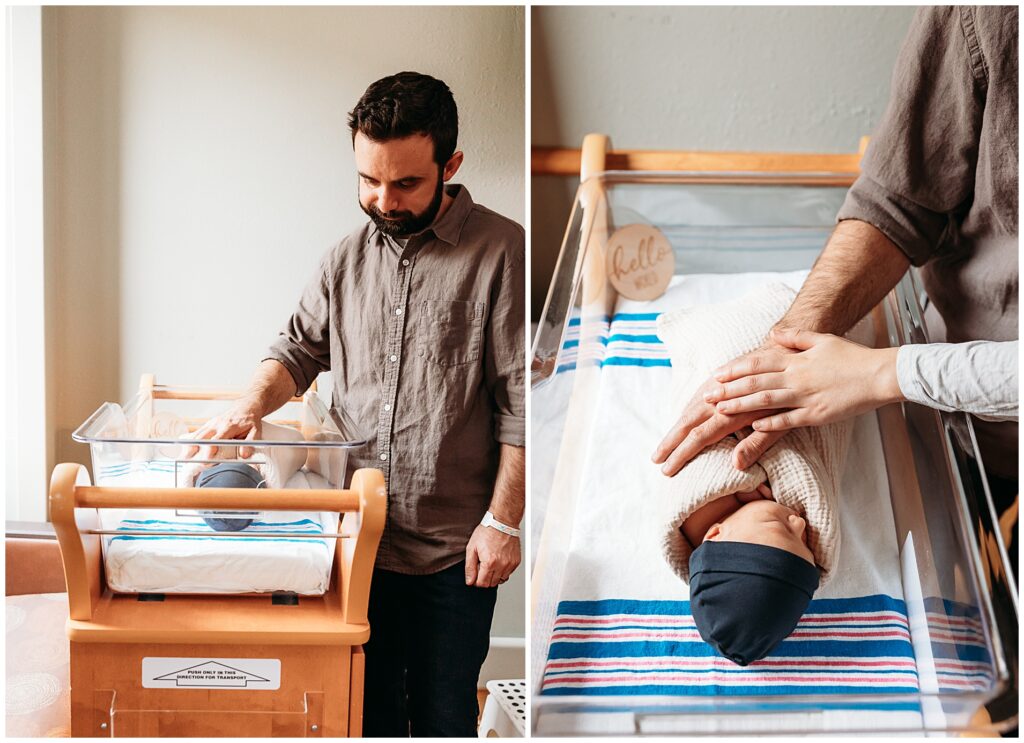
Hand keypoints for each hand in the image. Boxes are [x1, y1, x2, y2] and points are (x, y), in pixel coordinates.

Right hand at [186, 400, 263, 458]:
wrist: (246, 407)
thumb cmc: (250, 420)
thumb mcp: (255, 431)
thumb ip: (250, 443)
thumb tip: (244, 455)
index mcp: (229, 426)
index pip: (218, 438)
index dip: (212, 447)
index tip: (207, 456)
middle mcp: (218, 424)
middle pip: (203, 436)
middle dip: (195, 447)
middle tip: (188, 458)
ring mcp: (211, 424)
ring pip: (198, 434)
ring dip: (189, 445)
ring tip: (183, 456)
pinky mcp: (208, 425)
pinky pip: (197, 432)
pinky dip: (190, 440)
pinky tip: (185, 448)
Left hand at [465, 524, 520, 587]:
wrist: (502, 521)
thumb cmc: (487, 531)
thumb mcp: (472, 548)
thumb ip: (470, 567)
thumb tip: (470, 581)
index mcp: (489, 562)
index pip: (482, 584)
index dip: (476, 580)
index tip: (476, 573)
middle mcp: (501, 565)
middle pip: (491, 584)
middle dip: (485, 578)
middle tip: (482, 565)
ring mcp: (510, 564)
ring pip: (500, 580)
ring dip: (494, 575)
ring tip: (491, 563)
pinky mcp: (516, 561)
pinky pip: (508, 573)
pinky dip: (502, 570)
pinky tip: (498, 560)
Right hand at [652, 348, 789, 472]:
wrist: (783, 353)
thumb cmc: (788, 396)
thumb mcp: (780, 424)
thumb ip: (757, 444)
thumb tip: (736, 464)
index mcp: (731, 413)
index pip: (699, 438)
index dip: (681, 454)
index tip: (667, 469)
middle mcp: (718, 399)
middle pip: (686, 423)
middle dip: (669, 442)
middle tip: (655, 459)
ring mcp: (715, 387)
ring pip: (688, 409)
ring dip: (674, 428)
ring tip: (664, 444)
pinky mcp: (718, 379)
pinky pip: (695, 397)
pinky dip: (684, 412)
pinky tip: (681, 420)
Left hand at [706, 328, 901, 430]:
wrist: (880, 374)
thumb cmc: (852, 357)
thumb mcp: (822, 340)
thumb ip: (796, 337)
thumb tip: (774, 333)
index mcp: (796, 360)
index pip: (758, 363)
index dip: (735, 369)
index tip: (716, 375)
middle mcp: (797, 377)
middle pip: (756, 383)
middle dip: (729, 389)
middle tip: (708, 396)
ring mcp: (806, 396)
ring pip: (766, 401)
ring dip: (741, 405)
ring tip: (721, 410)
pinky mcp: (817, 414)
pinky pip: (789, 420)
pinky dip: (771, 423)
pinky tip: (753, 426)